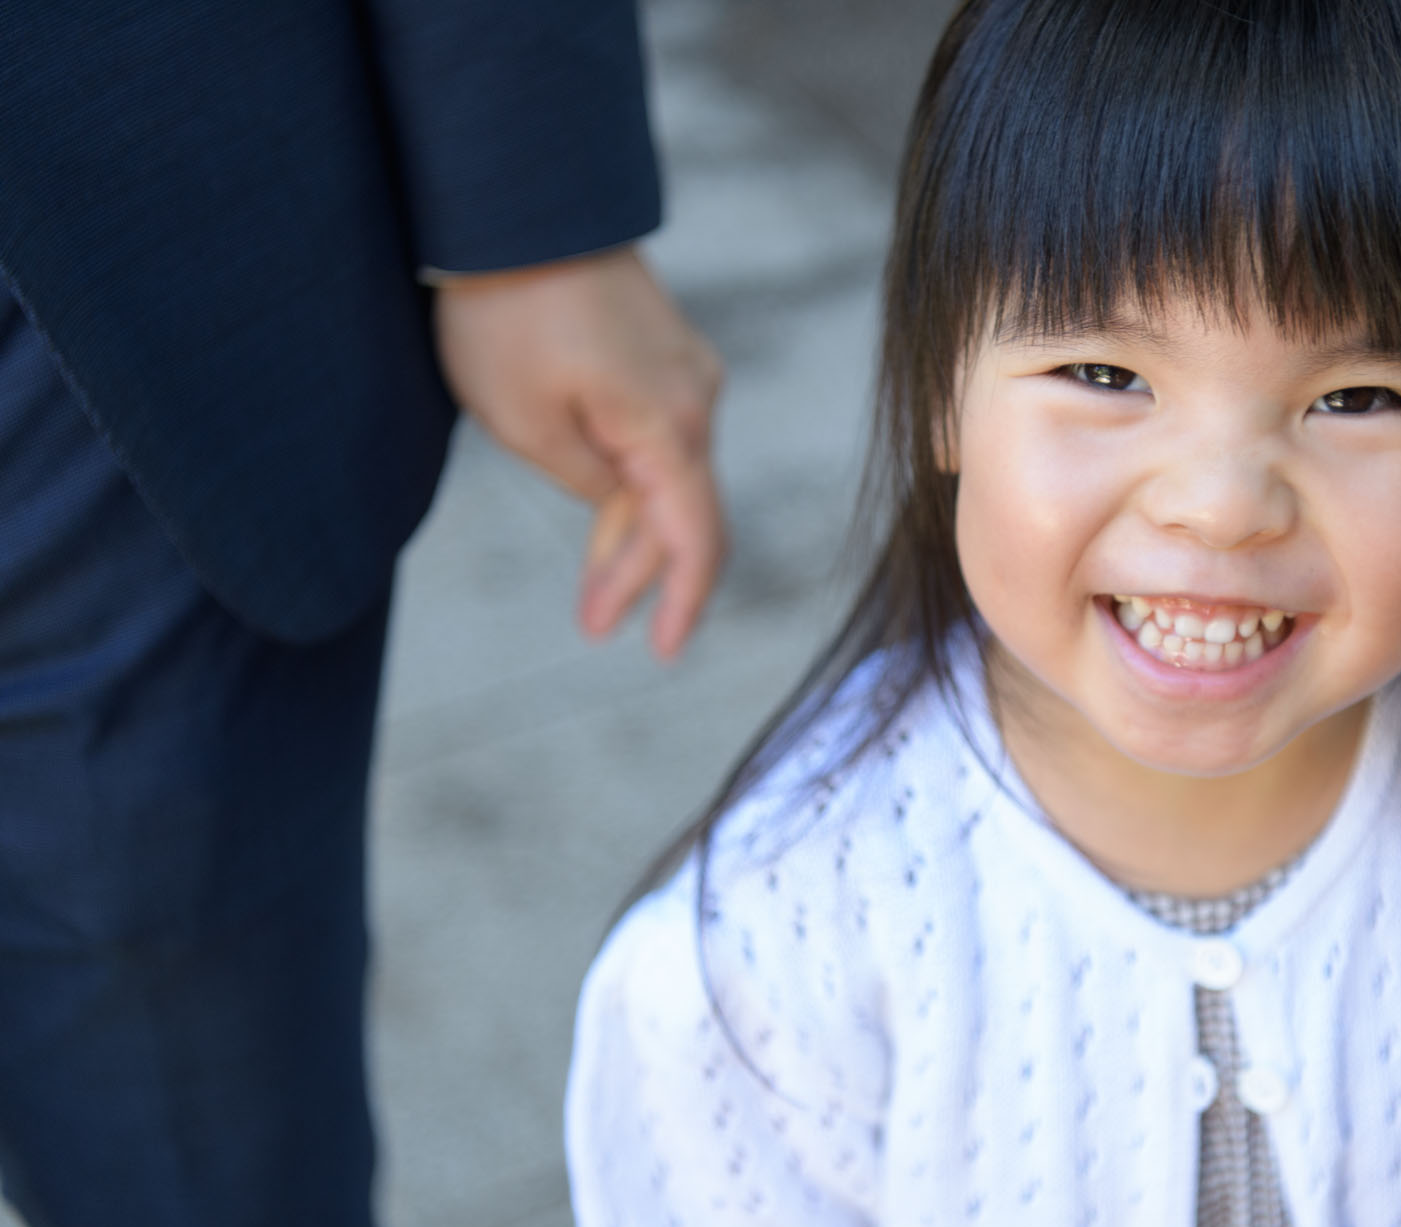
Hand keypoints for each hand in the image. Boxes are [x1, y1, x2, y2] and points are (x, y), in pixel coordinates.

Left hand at [433, 245, 725, 658]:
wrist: (516, 204)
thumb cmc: (508, 313)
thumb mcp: (525, 423)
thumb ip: (585, 482)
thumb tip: (618, 500)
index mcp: (668, 426)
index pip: (696, 537)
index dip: (681, 602)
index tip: (660, 652)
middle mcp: (695, 400)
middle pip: (682, 511)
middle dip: (637, 573)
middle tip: (591, 624)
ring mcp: (683, 372)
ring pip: (669, 475)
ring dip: (631, 530)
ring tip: (591, 587)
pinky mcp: (660, 352)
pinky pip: (657, 436)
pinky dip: (632, 482)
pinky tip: (601, 507)